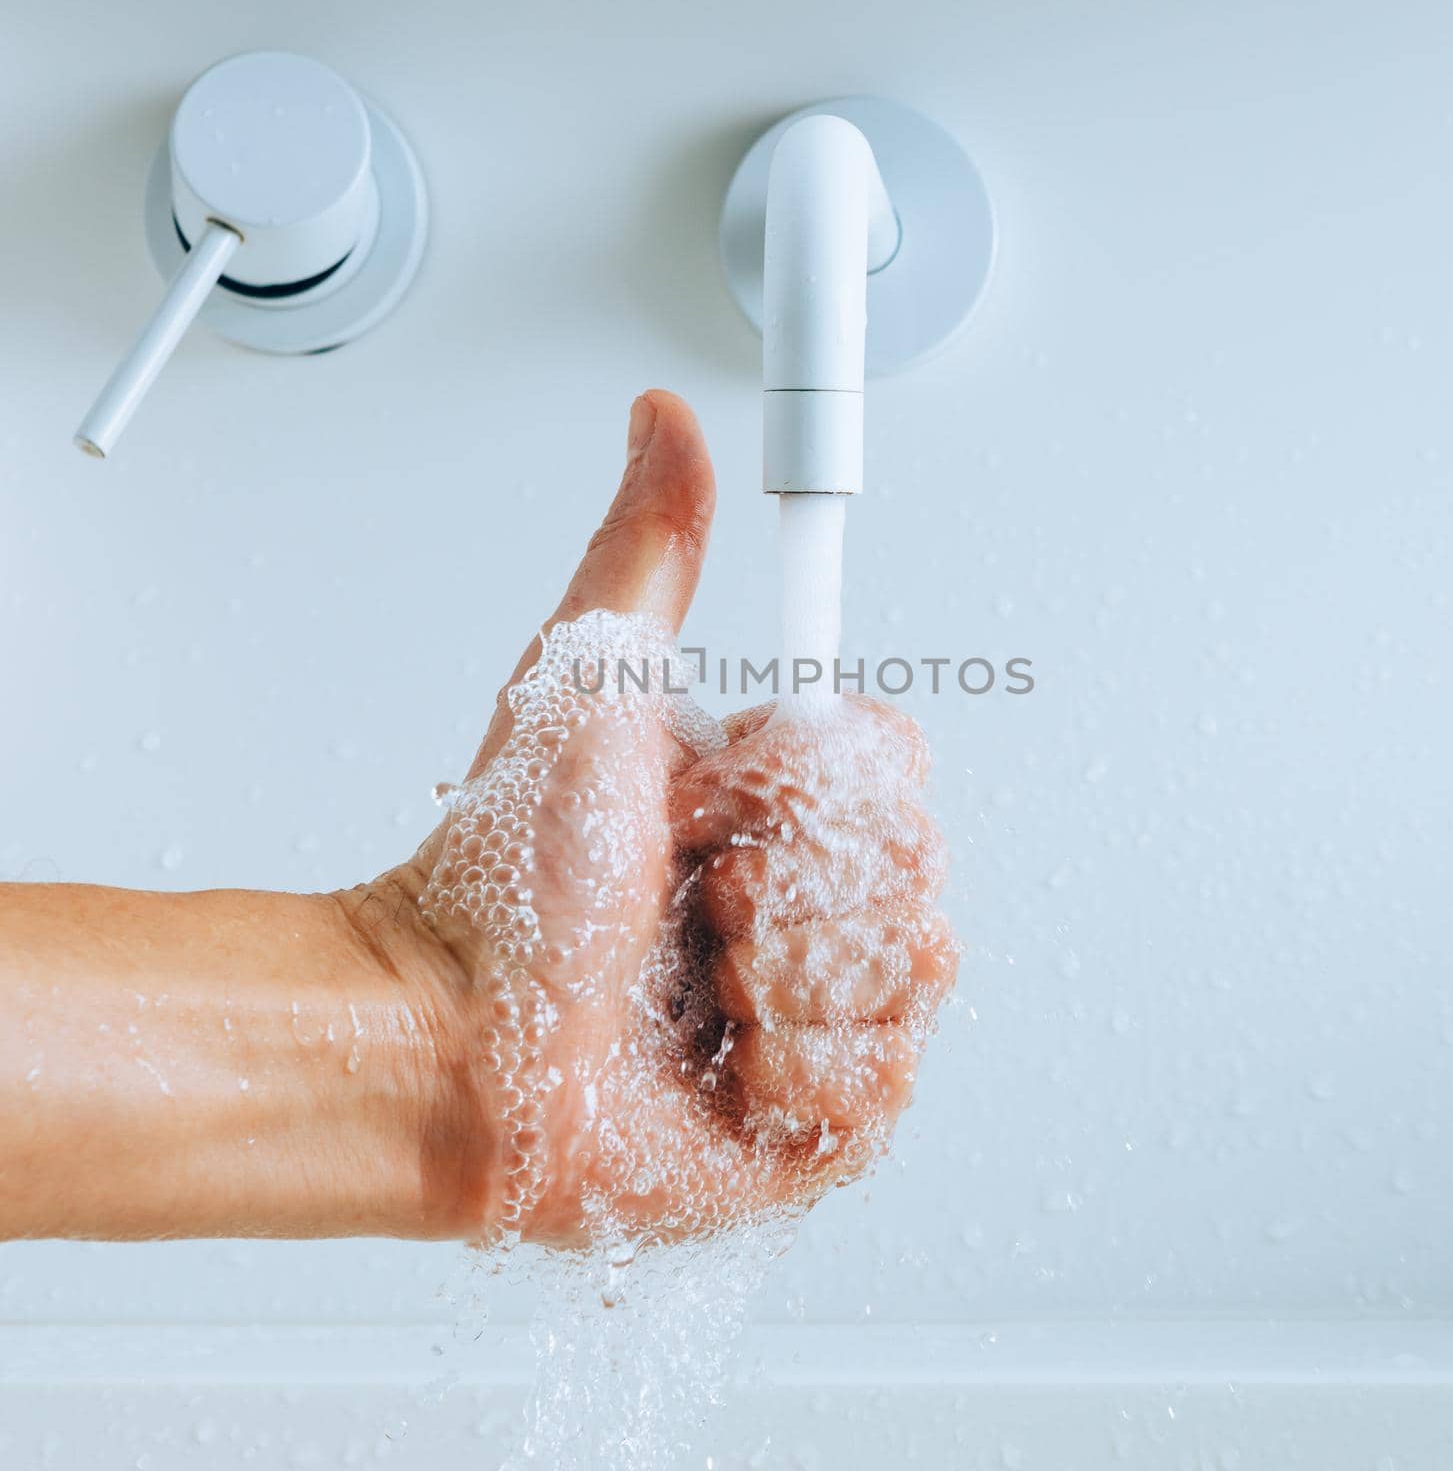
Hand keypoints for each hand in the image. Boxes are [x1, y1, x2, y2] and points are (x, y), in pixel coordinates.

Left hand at [354, 390, 956, 1248]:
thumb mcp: (588, 687)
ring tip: (693, 989)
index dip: (814, 790)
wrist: (445, 1047)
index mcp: (770, 809)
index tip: (717, 803)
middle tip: (690, 896)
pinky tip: (713, 1068)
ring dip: (784, 981)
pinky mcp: (815, 1124)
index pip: (895, 770)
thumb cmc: (501, 881)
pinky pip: (884, 1086)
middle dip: (786, 889)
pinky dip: (791, 1076)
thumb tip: (665, 419)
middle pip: (916, 872)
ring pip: (912, 978)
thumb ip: (649, 549)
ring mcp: (816, 1016)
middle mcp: (803, 907)